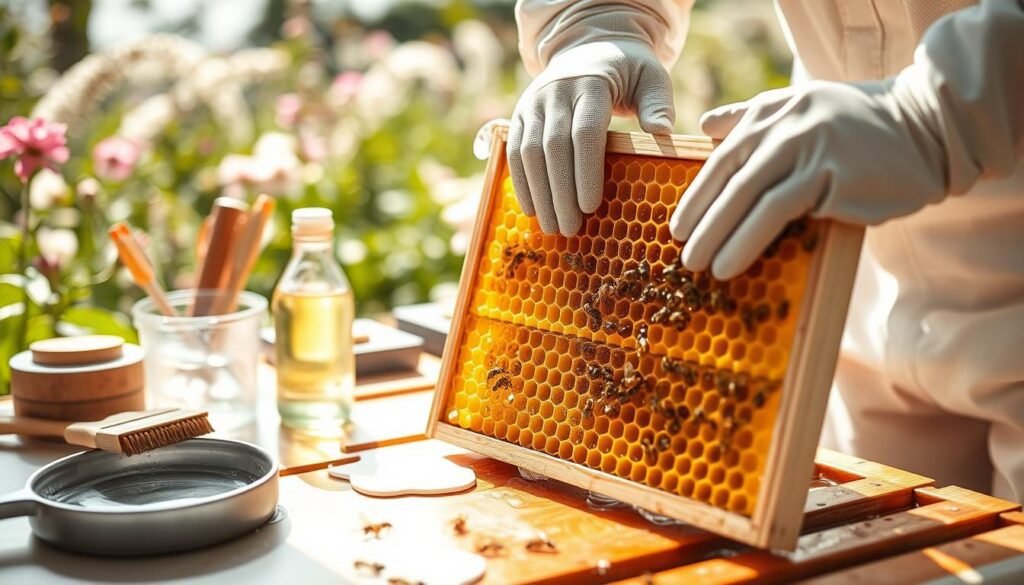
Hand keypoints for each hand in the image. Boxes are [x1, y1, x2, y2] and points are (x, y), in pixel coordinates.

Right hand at [508, 40, 674, 234]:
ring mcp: (533, 102)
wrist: (587, 46)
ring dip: (539, 193)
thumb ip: (658, 103)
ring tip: (553, 227)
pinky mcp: (519, 114)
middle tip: (570, 229)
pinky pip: (514, 152)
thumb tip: (662, 132)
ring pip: (529, 152)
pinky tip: (532, 210)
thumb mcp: (651, 76)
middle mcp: (556, 91)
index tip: (590, 207)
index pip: (585, 132)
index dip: (586, 171)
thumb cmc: (628, 70)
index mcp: (591, 83)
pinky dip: (521, 183)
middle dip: (561, 192)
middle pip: (553, 147)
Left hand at [669, 80, 946, 278]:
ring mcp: (808, 149)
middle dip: (700, 218)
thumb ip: (750, 116)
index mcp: (771, 111)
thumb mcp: (800, 108)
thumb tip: (705, 126)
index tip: (676, 227)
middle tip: (681, 251)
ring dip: (719, 235)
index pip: (722, 158)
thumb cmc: (858, 127)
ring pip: (749, 197)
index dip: (696, 195)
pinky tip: (733, 263)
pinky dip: (749, 239)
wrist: (925, 127)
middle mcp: (785, 126)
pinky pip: (779, 212)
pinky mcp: (831, 175)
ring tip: (699, 266)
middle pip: (729, 178)